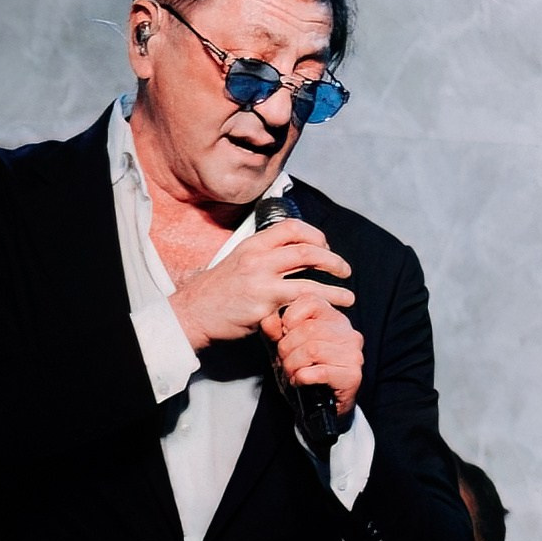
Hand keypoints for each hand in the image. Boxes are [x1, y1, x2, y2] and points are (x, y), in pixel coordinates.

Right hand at [168, 219, 353, 350]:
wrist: (192, 313)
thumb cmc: (216, 292)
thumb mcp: (237, 262)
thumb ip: (263, 256)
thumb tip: (289, 252)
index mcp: (253, 244)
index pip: (292, 227)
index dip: (316, 235)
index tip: (326, 246)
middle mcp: (258, 258)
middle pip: (307, 248)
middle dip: (332, 259)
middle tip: (343, 270)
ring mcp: (261, 281)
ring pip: (310, 276)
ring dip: (335, 286)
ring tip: (348, 296)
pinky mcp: (264, 305)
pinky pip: (300, 302)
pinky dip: (320, 305)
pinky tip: (329, 311)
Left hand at [262, 289, 364, 419]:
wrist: (319, 409)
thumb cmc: (304, 374)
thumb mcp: (284, 350)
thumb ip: (274, 333)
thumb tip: (268, 320)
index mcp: (333, 319)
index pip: (310, 301)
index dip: (289, 318)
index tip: (284, 335)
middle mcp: (348, 333)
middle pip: (308, 329)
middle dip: (286, 348)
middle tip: (284, 361)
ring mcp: (353, 354)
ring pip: (312, 349)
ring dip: (292, 365)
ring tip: (291, 373)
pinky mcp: (352, 375)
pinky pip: (319, 371)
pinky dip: (302, 378)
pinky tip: (301, 382)